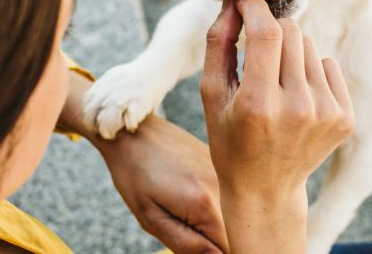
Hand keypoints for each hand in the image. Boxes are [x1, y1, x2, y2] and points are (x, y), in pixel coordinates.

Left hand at [59, 69, 227, 252]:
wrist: (134, 129)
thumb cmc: (135, 173)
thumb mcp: (150, 217)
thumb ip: (186, 244)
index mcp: (206, 205)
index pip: (233, 248)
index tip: (198, 246)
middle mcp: (225, 188)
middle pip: (237, 232)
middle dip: (219, 242)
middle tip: (187, 228)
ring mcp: (227, 175)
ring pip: (235, 216)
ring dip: (219, 224)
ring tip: (187, 211)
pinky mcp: (224, 167)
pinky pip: (229, 198)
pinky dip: (217, 207)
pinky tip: (192, 196)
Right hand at [200, 0, 353, 253]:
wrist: (265, 189)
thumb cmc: (229, 137)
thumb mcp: (211, 93)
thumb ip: (218, 43)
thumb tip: (234, 2)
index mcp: (259, 103)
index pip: (267, 32)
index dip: (255, 8)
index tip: (245, 2)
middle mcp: (298, 108)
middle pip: (291, 32)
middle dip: (270, 30)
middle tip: (256, 52)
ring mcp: (327, 114)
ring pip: (309, 46)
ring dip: (289, 53)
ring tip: (275, 83)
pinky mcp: (345, 118)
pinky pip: (327, 65)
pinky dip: (309, 72)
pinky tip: (295, 98)